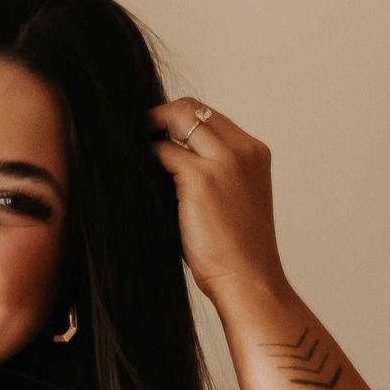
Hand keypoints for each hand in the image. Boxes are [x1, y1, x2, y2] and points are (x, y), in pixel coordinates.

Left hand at [148, 96, 289, 310]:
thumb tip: (169, 158)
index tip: (159, 135)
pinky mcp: (199, 179)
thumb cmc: (238, 253)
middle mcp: (241, 149)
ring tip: (134, 151)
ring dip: (152, 132)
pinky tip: (138, 176)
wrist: (249, 282)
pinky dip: (147, 159)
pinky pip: (162, 152)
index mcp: (254, 153)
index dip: (180, 121)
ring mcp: (222, 161)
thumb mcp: (235, 200)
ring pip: (176, 119)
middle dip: (161, 117)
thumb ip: (214, 172)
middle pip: (192, 107)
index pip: (211, 115)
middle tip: (138, 136)